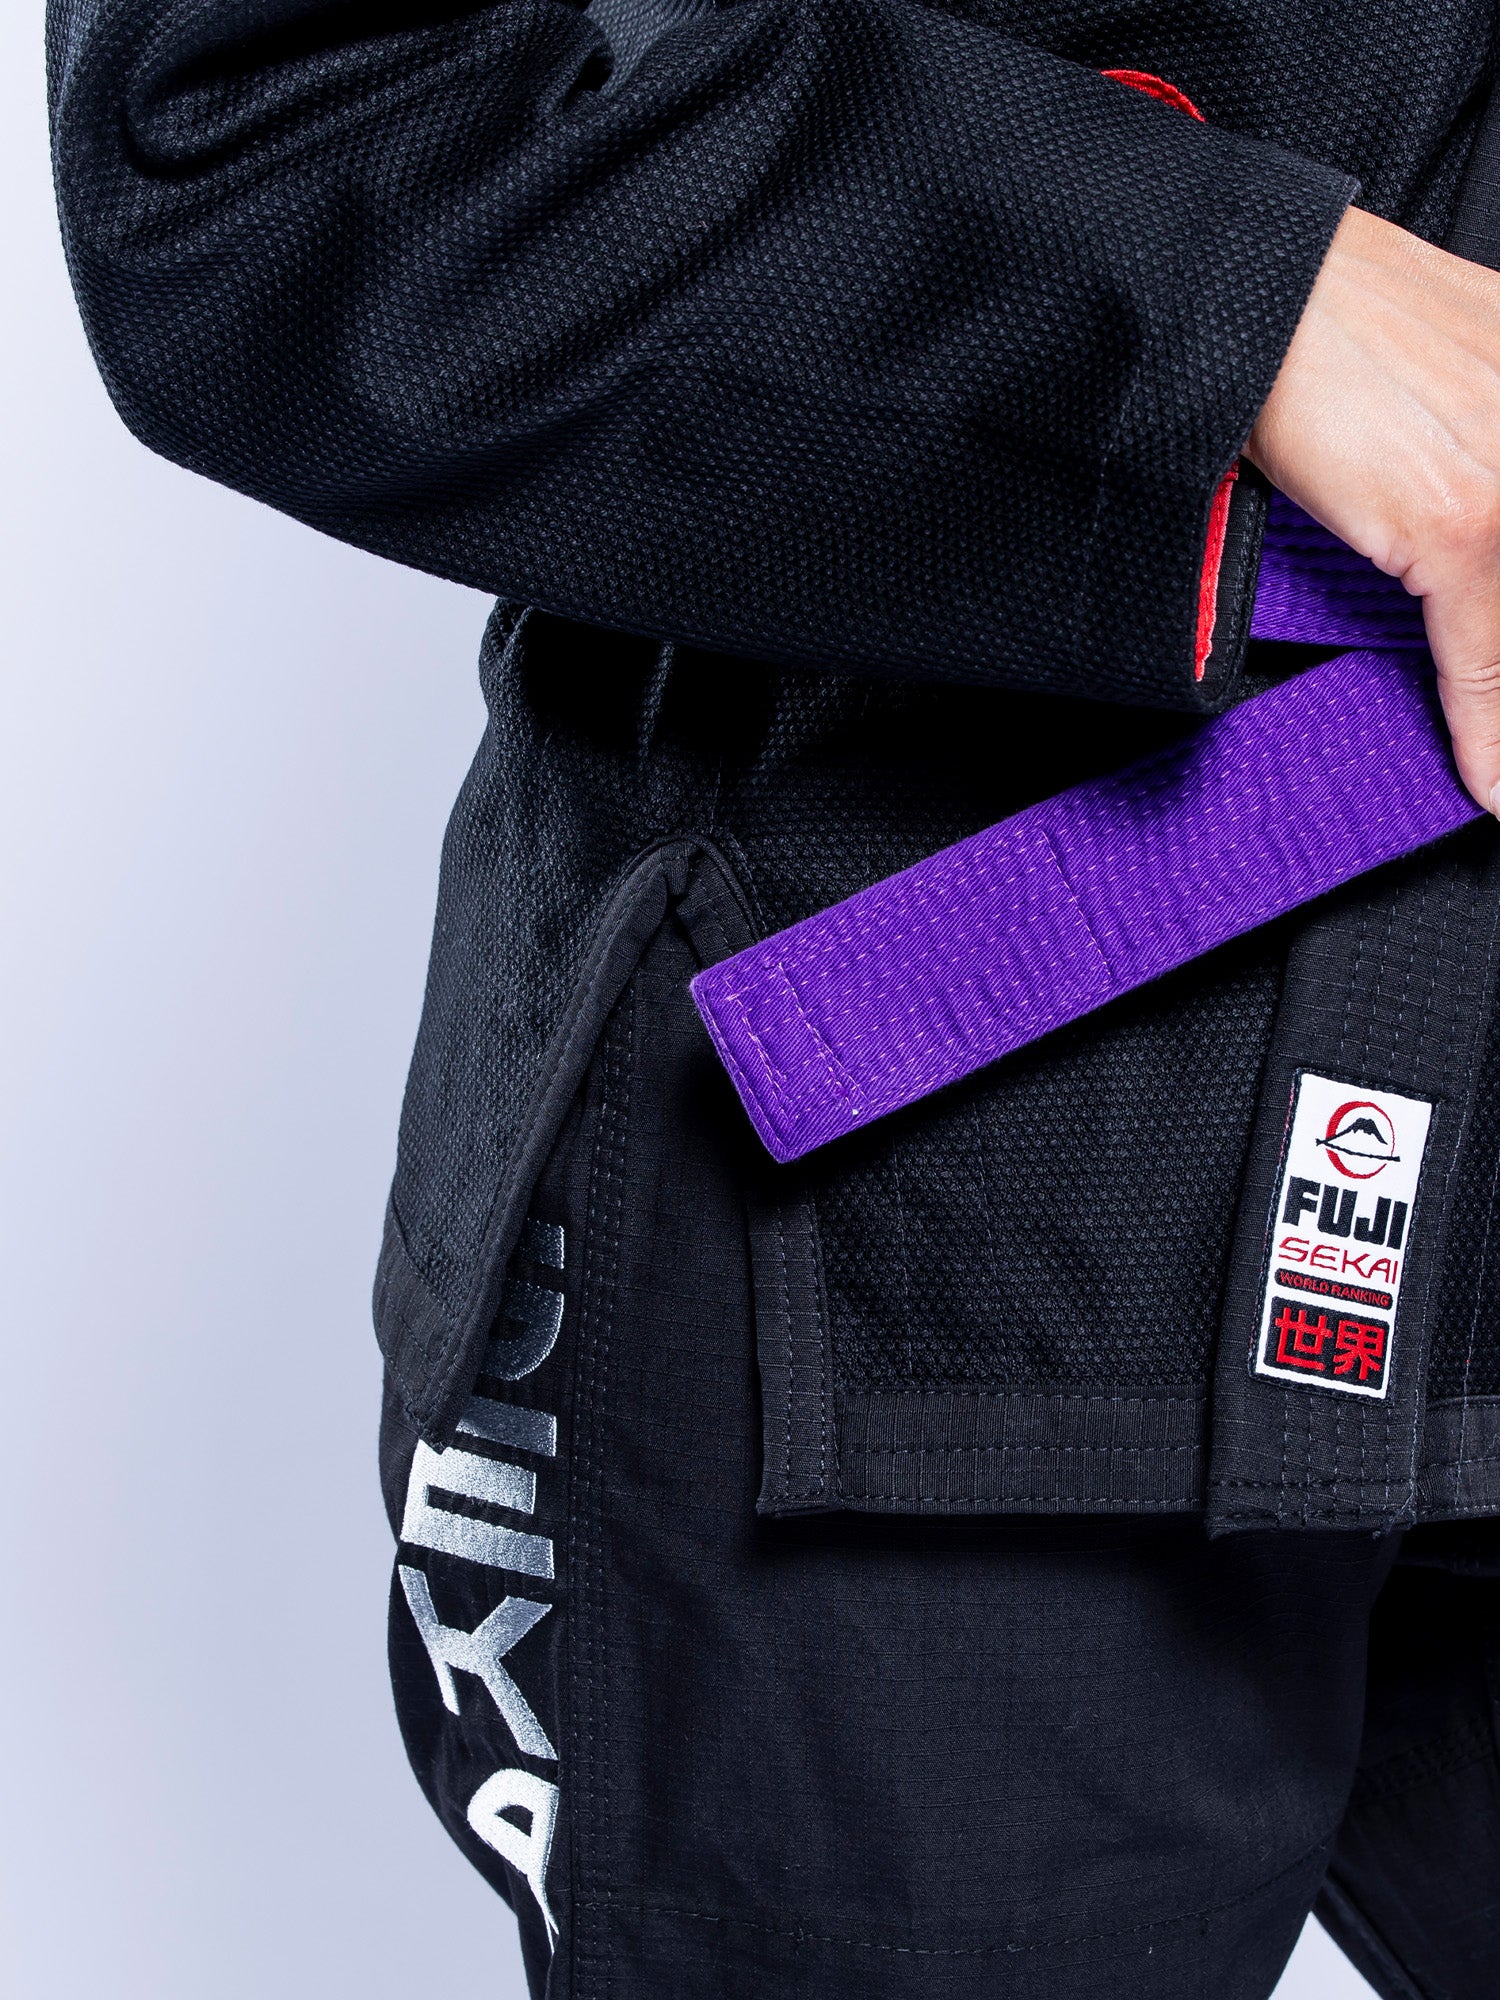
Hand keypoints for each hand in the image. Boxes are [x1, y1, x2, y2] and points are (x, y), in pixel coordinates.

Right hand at [1245, 204, 1499, 813]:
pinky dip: (1484, 731)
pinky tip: (1488, 781)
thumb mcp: (1445, 377)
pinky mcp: (1464, 517)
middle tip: (1494, 740)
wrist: (1251, 291)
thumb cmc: (1327, 318)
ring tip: (1496, 767)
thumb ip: (1481, 449)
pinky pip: (1486, 656)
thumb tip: (1474, 559)